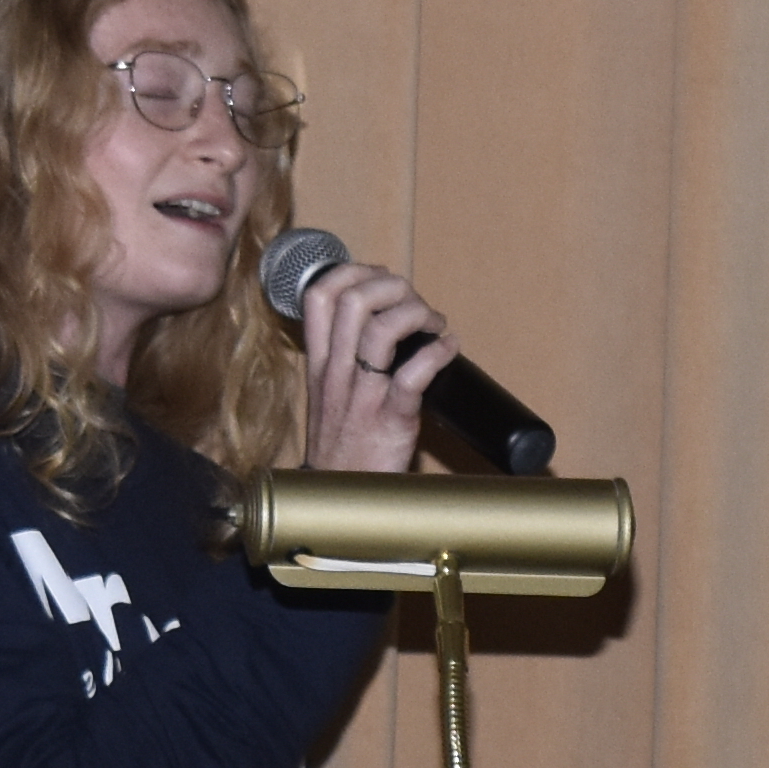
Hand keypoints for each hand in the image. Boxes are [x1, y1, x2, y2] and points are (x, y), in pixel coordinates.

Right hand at [293, 255, 455, 476]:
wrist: (340, 496)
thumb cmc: (343, 444)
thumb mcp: (328, 394)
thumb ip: (345, 357)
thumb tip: (382, 321)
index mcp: (320, 362)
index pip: (319, 296)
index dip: (352, 271)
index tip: (381, 278)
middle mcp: (336, 372)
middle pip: (352, 300)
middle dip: (393, 287)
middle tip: (416, 302)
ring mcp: (362, 395)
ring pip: (381, 329)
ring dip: (417, 314)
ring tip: (435, 324)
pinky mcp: (391, 419)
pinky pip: (414, 374)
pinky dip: (439, 353)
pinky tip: (449, 348)